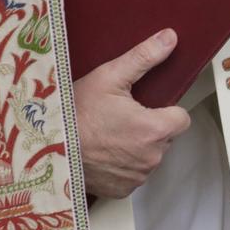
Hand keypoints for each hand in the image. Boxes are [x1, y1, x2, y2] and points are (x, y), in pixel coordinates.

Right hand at [73, 29, 192, 198]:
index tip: (146, 107)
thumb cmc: (75, 113)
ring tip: (109, 134)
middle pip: (165, 138)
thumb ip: (144, 57)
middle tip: (121, 118)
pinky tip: (104, 152)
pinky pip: (133, 175)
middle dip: (150, 128)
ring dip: (137, 147)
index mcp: (155, 130)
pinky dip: (123, 165)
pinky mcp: (122, 190)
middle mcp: (151, 157)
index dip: (166, 110)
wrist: (46, 146)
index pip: (182, 119)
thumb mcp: (109, 76)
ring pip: (149, 156)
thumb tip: (169, 39)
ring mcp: (137, 176)